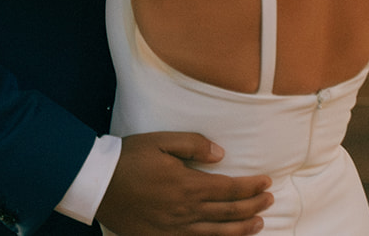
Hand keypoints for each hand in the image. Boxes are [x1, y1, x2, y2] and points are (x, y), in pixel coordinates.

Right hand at [98, 132, 271, 235]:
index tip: (266, 181)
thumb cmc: (129, 158)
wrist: (99, 183)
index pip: (230, 188)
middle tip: (269, 200)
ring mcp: (175, 229)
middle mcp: (186, 211)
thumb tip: (221, 155)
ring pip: (218, 233)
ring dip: (242, 229)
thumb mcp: (162, 142)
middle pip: (229, 212)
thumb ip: (194, 145)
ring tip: (258, 223)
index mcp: (188, 185)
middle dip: (253, 206)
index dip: (252, 186)